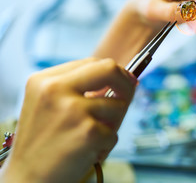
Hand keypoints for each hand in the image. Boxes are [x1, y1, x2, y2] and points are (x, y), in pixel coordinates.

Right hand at [0, 58, 136, 182]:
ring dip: (112, 124)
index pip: (92, 63)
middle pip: (110, 69)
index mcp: (45, 80)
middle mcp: (56, 89)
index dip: (113, 72)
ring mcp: (72, 110)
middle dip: (126, 82)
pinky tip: (86, 152)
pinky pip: (114, 134)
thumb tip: (123, 80)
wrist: (27, 179)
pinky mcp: (88, 131)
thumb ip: (79, 89)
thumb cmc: (43, 143)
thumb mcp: (49, 105)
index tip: (123, 82)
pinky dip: (105, 145)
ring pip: (118, 106)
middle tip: (130, 94)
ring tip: (91, 137)